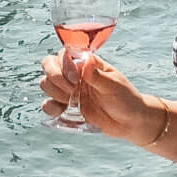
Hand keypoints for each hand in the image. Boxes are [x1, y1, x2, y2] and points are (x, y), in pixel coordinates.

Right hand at [39, 50, 155, 141]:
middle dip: (55, 78)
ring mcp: (69, 90)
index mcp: (86, 64)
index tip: (75, 78)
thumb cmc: (126, 99)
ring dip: (53, 92)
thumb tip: (86, 60)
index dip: (63, 64)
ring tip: (71, 102)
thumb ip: (97, 75)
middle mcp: (75, 74)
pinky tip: (61, 111)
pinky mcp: (67, 107)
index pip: (64, 54)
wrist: (130, 123)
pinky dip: (50, 108)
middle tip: (72, 90)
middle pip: (49, 65)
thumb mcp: (114, 85)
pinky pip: (48, 104)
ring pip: (46, 84)